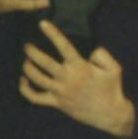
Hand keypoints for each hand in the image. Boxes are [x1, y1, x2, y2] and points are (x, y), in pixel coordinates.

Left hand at [20, 22, 134, 138]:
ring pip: (37, 78)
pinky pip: (35, 98)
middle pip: (44, 62)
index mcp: (81, 68)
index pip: (64, 46)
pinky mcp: (57, 103)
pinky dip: (25, 89)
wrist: (111, 115)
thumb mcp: (114, 68)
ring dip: (28, 67)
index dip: (52, 33)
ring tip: (26, 60)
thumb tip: (90, 50)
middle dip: (32, 52)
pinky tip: (23, 80)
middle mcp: (68, 79)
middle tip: (27, 45)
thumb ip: (102, 55)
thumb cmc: (112, 89)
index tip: (43, 23)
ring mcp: (61, 92)